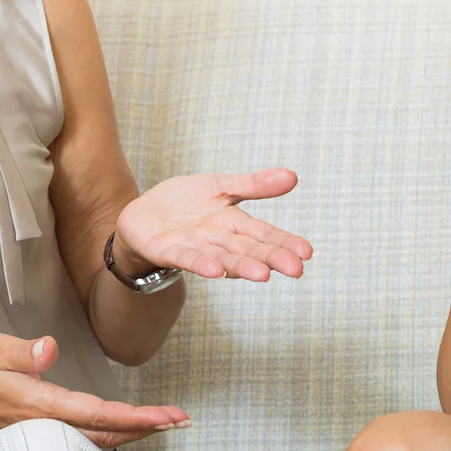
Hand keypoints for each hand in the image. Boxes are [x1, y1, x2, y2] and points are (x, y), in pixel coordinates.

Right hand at [0, 334, 190, 447]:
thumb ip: (22, 351)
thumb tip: (50, 349)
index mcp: (38, 403)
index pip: (95, 413)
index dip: (132, 416)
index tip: (163, 416)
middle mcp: (46, 422)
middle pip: (106, 432)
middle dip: (145, 427)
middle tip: (181, 420)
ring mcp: (46, 428)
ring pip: (99, 437)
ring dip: (135, 430)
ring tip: (167, 422)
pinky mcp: (45, 426)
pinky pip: (87, 434)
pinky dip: (115, 430)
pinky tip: (131, 426)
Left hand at [115, 169, 312, 280]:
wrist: (143, 213)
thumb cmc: (185, 203)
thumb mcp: (220, 186)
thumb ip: (253, 185)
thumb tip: (293, 176)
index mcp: (233, 224)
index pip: (263, 234)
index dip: (284, 242)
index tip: (307, 252)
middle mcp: (218, 240)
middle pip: (248, 250)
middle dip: (271, 259)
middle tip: (296, 270)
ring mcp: (194, 248)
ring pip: (222, 258)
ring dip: (241, 267)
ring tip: (263, 274)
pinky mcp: (167, 250)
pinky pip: (186, 258)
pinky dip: (200, 264)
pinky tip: (214, 270)